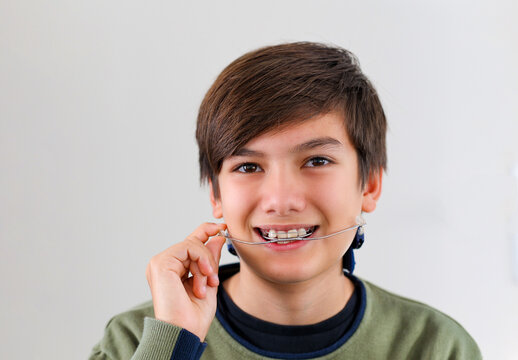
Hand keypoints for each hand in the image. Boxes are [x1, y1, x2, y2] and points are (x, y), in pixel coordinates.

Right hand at [145, 222, 226, 340]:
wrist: (185, 332)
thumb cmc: (194, 315)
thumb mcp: (209, 282)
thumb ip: (211, 260)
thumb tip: (217, 238)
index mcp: (173, 269)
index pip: (190, 243)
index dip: (206, 231)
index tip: (222, 229)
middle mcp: (165, 264)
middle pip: (193, 242)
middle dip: (209, 259)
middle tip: (213, 280)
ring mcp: (160, 262)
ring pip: (192, 245)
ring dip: (206, 264)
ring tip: (207, 284)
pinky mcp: (160, 263)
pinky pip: (188, 248)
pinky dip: (202, 260)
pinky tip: (204, 278)